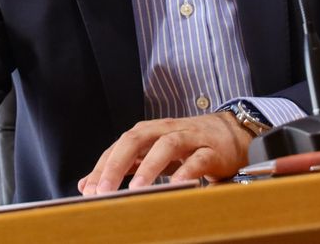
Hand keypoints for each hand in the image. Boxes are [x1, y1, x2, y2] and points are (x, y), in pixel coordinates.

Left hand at [78, 112, 250, 193]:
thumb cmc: (188, 146)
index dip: (102, 167)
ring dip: (150, 166)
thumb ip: (124, 166)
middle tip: (104, 190)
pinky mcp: (212, 150)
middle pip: (136, 139)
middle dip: (117, 164)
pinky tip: (177, 187)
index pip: (119, 146)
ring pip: (166, 145)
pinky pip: (198, 159)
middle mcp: (165, 130)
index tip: (88, 190)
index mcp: (148, 132)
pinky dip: (187, 172)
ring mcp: (189, 138)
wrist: (232, 134)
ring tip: (136, 188)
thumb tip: (88, 184)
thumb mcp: (153, 154)